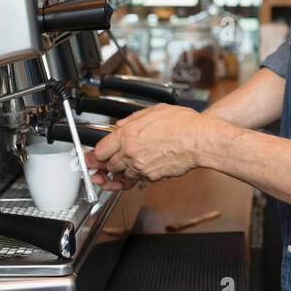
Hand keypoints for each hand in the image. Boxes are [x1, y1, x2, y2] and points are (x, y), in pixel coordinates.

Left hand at [88, 103, 205, 187]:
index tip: (90, 159)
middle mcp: (130, 151)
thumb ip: (133, 119)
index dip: (94, 156)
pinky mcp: (152, 176)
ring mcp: (141, 166)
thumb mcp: (154, 111)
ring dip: (121, 172)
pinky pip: (138, 179)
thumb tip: (122, 125)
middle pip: (108, 165)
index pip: (100, 150)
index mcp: (128, 133)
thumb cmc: (183, 123)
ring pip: (122, 175)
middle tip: (104, 167)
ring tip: (122, 170)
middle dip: (106, 166)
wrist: (200, 139)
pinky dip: (137, 177)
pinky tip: (139, 172)